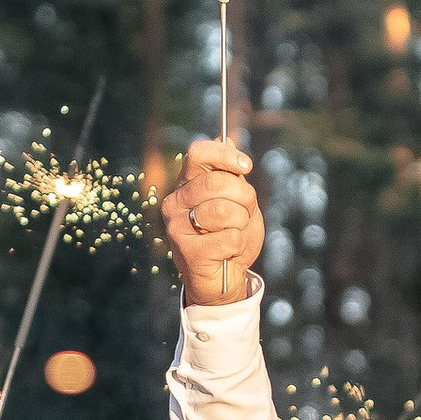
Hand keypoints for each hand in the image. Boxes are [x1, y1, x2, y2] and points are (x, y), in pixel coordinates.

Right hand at [159, 136, 262, 308]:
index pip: (198, 153)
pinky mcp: (188, 251)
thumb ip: (231, 174)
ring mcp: (177, 227)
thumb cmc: (229, 237)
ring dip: (241, 223)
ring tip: (235, 232)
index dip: (225, 155)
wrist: (222, 280)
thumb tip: (228, 139)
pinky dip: (239, 245)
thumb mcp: (237, 201)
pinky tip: (228, 252)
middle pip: (217, 182)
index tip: (246, 166)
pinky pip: (230, 238)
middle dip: (244, 196)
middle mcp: (175, 202)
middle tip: (246, 211)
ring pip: (225, 211)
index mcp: (186, 184)